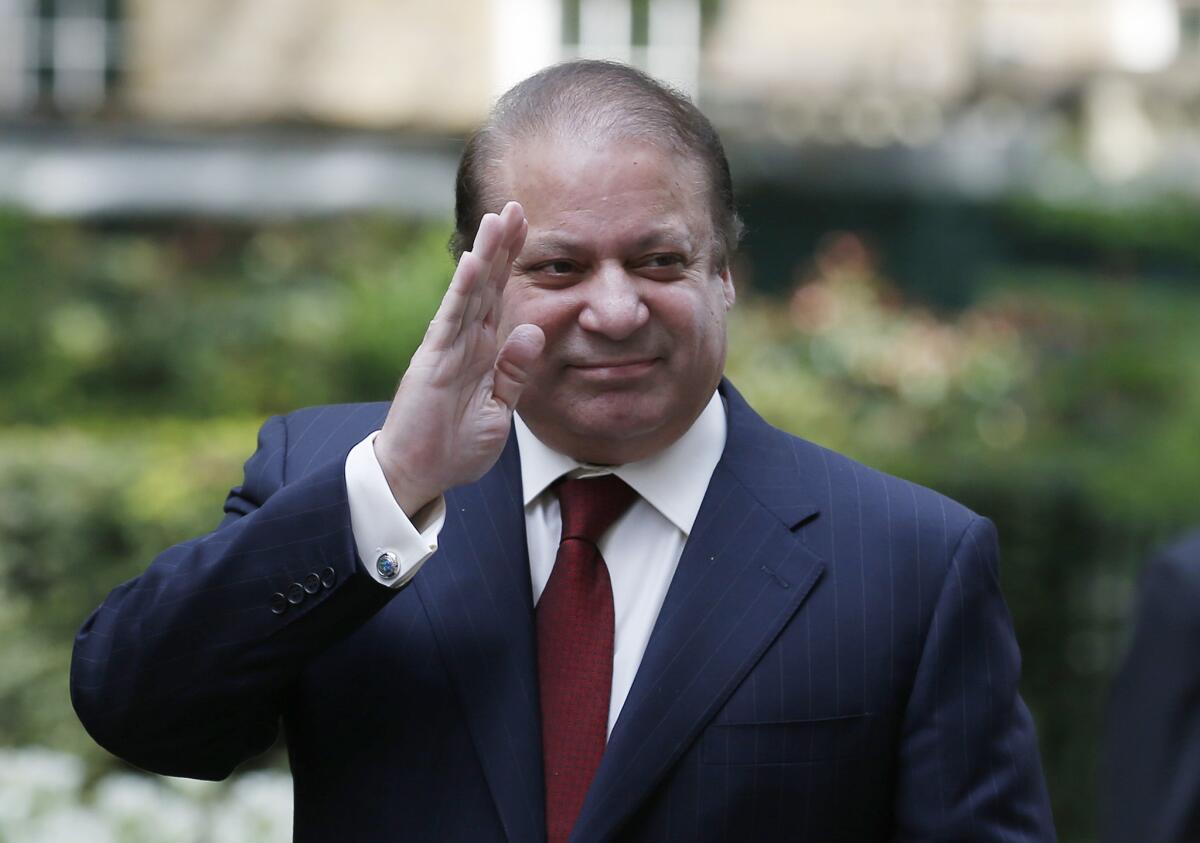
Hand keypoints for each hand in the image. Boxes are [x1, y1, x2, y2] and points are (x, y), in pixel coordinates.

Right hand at [374, 201, 544, 515]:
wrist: (417, 476)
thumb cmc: (454, 447)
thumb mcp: (499, 410)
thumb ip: (514, 371)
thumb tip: (533, 329)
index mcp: (481, 351)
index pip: (500, 297)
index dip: (513, 263)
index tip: (529, 228)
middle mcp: (463, 341)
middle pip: (486, 284)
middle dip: (502, 246)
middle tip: (516, 205)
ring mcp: (446, 347)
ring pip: (469, 292)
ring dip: (485, 255)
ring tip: (498, 218)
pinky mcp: (432, 361)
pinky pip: (450, 319)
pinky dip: (462, 290)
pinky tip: (473, 261)